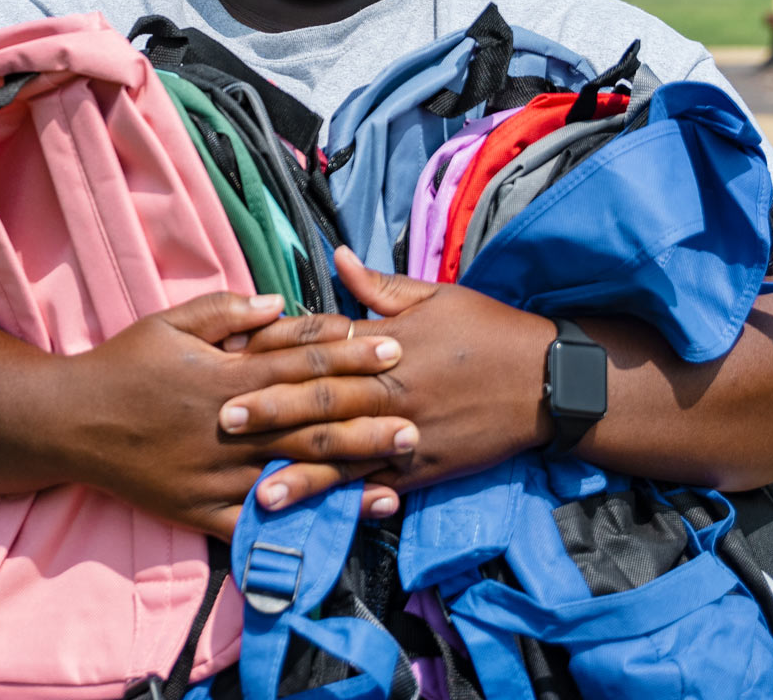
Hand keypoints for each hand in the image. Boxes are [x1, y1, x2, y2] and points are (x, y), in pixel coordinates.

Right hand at [63, 291, 412, 539]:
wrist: (68, 423)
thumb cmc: (122, 366)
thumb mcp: (168, 323)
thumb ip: (225, 309)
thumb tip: (279, 301)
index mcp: (225, 375)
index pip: (301, 363)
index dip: (350, 356)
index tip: (393, 350)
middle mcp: (228, 426)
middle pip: (310, 421)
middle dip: (367, 419)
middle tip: (417, 417)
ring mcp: (216, 473)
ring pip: (293, 473)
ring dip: (349, 473)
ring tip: (397, 473)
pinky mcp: (201, 510)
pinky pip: (258, 521)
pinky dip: (300, 523)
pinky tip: (338, 525)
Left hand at [226, 248, 549, 501]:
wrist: (548, 380)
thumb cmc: (490, 331)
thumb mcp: (437, 296)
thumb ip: (380, 285)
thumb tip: (336, 257)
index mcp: (389, 344)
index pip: (324, 345)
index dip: (277, 349)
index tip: (235, 352)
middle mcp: (393, 391)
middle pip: (323, 401)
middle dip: (272, 411)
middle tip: (224, 420)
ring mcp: (409, 434)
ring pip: (346, 455)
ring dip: (301, 474)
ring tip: (258, 490)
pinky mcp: (426, 468)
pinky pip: (382, 485)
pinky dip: (351, 501)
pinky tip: (322, 516)